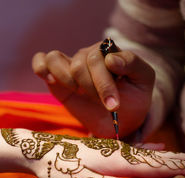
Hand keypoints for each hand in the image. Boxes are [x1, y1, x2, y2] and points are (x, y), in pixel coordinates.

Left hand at [4, 129, 184, 177]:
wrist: (40, 151)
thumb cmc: (57, 170)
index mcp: (117, 161)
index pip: (154, 167)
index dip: (179, 169)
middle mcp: (119, 152)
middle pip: (156, 158)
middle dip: (180, 162)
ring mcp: (114, 149)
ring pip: (149, 153)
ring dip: (170, 156)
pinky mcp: (108, 149)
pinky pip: (137, 150)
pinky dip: (151, 149)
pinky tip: (158, 147)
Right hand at [32, 42, 154, 137]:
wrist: (122, 119)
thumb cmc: (134, 97)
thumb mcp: (143, 80)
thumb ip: (132, 63)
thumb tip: (110, 59)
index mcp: (109, 51)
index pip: (99, 57)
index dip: (104, 82)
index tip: (114, 105)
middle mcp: (88, 55)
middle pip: (79, 63)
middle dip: (91, 88)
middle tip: (104, 106)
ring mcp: (71, 65)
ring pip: (55, 58)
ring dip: (67, 79)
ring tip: (78, 93)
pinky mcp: (56, 78)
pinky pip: (40, 61)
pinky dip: (41, 67)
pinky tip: (50, 80)